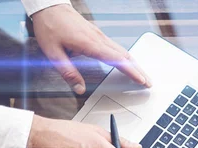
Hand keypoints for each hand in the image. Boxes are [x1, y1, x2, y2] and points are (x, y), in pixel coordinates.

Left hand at [31, 4, 150, 93]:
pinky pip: (117, 47)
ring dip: (134, 64)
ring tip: (142, 75)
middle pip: (125, 56)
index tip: (141, 81)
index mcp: (90, 44)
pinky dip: (127, 57)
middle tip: (148, 82)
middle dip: (139, 70)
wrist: (49, 7)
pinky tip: (128, 62)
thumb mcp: (53, 52)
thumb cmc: (50, 27)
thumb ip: (68, 72)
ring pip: (123, 51)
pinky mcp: (98, 34)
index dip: (131, 71)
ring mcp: (100, 35)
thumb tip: (79, 89)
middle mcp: (98, 39)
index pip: (116, 60)